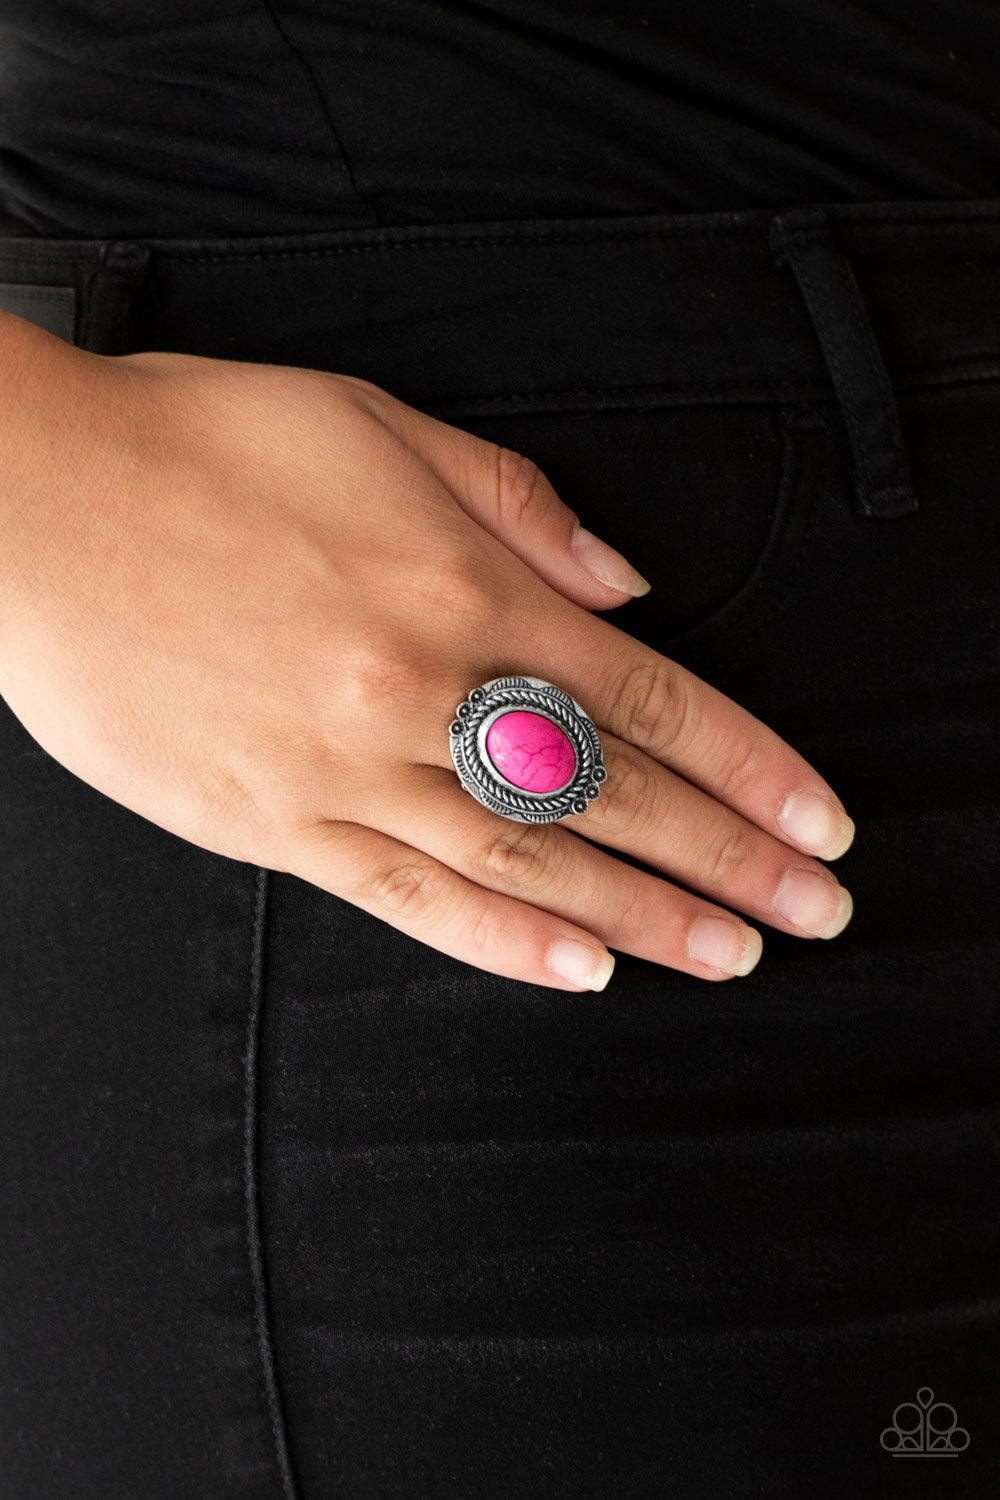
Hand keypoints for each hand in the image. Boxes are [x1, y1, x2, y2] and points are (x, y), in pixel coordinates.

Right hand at [0, 335, 853, 991]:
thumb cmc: (198, 445)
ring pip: (525, 862)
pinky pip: (407, 896)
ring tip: (725, 954)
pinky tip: (580, 970)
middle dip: (726, 858)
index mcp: (457, 584)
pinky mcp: (271, 823)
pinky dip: (502, 940)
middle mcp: (418, 689)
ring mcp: (343, 768)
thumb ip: (518, 508)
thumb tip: (621, 588)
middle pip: (609, 793)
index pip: (647, 694)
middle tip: (810, 912)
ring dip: (641, 915)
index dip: (747, 765)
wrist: (30, 503)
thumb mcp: (376, 424)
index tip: (814, 820)